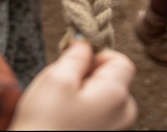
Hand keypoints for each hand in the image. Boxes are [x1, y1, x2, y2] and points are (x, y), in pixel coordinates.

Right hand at [9, 39, 136, 130]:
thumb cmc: (44, 124)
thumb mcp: (57, 78)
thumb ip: (76, 55)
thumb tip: (85, 42)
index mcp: (117, 95)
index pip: (121, 60)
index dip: (97, 55)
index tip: (75, 62)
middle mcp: (123, 116)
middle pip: (114, 80)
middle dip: (90, 76)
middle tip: (64, 84)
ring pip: (105, 99)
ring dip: (86, 95)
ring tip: (61, 104)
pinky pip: (100, 117)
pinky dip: (85, 112)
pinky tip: (64, 119)